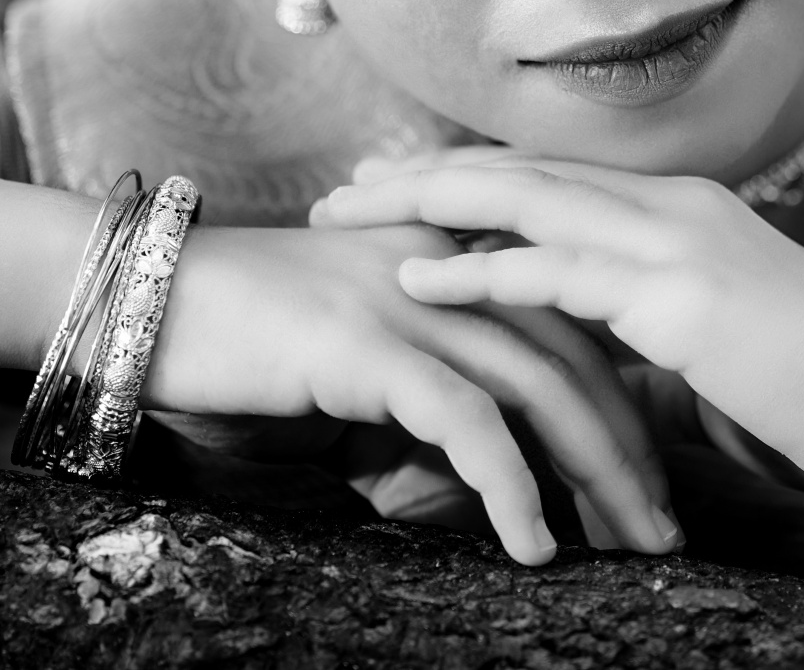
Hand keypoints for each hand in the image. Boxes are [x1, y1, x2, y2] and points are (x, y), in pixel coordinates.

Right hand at [148, 223, 679, 563]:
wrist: (137, 300)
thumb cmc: (238, 345)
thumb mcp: (351, 372)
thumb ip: (419, 406)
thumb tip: (477, 479)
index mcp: (451, 257)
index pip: (567, 324)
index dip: (621, 399)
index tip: (654, 477)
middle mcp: (444, 264)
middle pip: (575, 355)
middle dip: (630, 447)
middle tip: (666, 528)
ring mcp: (407, 297)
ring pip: (539, 384)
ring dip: (595, 474)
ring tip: (629, 546)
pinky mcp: (366, 341)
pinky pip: (463, 419)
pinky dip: (509, 486)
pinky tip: (533, 546)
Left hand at [310, 158, 803, 497]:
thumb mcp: (724, 348)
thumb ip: (652, 341)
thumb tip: (595, 368)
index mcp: (684, 209)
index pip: (552, 174)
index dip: (469, 173)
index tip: (396, 182)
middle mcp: (674, 204)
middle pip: (520, 169)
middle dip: (423, 173)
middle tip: (342, 186)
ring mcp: (676, 240)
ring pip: (522, 200)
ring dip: (424, 204)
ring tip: (349, 214)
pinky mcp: (678, 296)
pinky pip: (556, 272)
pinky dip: (479, 272)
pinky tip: (417, 282)